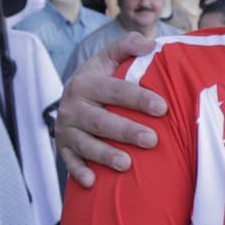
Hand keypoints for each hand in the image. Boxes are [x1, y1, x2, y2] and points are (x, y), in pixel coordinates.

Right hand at [56, 33, 165, 186]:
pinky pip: (69, 162)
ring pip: (85, 144)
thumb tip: (150, 43)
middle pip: (101, 121)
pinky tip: (92, 182)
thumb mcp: (108, 59)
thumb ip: (127, 47)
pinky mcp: (63, 148)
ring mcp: (66, 129)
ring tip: (126, 164)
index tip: (162, 107)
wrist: (71, 97)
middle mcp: (72, 107)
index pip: (115, 90)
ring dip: (105, 155)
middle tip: (152, 140)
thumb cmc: (101, 79)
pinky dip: (79, 172)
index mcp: (86, 83)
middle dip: (126, 131)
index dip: (138, 98)